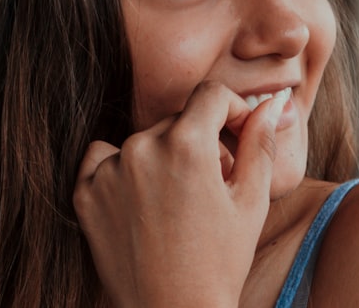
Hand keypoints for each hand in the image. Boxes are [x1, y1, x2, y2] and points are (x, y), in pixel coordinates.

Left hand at [73, 81, 287, 307]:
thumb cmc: (220, 262)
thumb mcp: (252, 200)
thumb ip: (260, 141)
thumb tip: (273, 102)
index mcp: (187, 143)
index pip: (211, 96)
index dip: (232, 111)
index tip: (238, 137)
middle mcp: (141, 148)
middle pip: (178, 121)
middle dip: (201, 143)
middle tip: (214, 186)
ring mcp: (108, 172)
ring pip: (143, 140)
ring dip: (162, 158)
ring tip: (178, 201)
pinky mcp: (85, 195)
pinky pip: (102, 160)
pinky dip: (121, 172)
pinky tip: (143, 203)